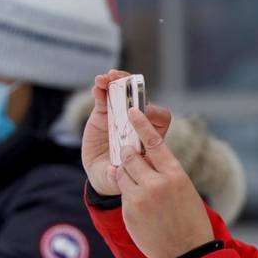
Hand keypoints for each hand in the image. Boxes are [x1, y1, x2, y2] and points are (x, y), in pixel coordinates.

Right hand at [82, 71, 173, 196]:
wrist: (103, 174)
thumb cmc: (118, 178)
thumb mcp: (116, 180)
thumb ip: (117, 177)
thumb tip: (115, 171)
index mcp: (148, 137)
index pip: (159, 119)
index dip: (152, 113)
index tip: (138, 113)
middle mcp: (137, 123)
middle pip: (142, 99)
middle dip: (134, 88)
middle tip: (123, 81)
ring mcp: (121, 115)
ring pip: (124, 93)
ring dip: (117, 81)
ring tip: (107, 77)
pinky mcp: (104, 113)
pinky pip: (105, 97)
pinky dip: (102, 89)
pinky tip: (98, 84)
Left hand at [115, 106, 212, 257]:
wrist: (186, 253)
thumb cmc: (190, 219)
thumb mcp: (185, 190)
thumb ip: (167, 172)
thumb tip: (149, 157)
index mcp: (175, 174)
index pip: (154, 141)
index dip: (141, 124)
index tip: (132, 111)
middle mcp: (156, 183)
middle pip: (131, 156)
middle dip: (128, 153)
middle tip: (130, 154)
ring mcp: (140, 198)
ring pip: (122, 173)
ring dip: (126, 172)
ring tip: (136, 181)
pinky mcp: (129, 211)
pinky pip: (123, 192)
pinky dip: (128, 192)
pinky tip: (141, 205)